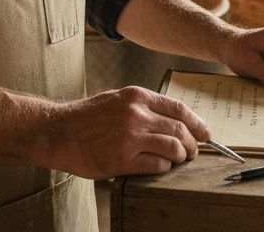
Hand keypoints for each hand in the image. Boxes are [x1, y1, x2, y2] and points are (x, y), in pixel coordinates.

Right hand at [42, 86, 210, 178]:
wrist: (57, 132)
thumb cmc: (86, 117)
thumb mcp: (116, 99)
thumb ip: (142, 106)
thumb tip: (171, 120)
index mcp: (136, 96)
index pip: (178, 108)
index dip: (197, 122)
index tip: (205, 133)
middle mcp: (136, 114)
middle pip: (180, 129)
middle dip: (193, 143)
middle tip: (194, 151)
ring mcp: (130, 137)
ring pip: (173, 147)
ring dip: (181, 156)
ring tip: (178, 160)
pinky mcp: (122, 159)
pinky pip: (157, 165)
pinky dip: (164, 167)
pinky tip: (160, 167)